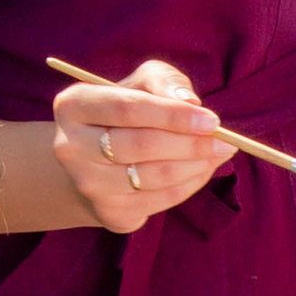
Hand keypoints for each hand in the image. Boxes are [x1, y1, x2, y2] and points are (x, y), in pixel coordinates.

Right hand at [51, 63, 231, 232]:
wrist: (97, 161)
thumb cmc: (126, 110)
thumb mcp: (142, 82)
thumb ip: (165, 81)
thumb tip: (191, 102)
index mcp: (73, 105)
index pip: (127, 108)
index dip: (173, 115)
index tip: (211, 120)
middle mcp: (71, 148)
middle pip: (140, 146)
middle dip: (190, 144)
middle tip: (225, 140)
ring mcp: (87, 185)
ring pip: (152, 177)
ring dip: (196, 166)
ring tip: (219, 153)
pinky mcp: (108, 213)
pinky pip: (160, 200)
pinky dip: (189, 184)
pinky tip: (202, 169)